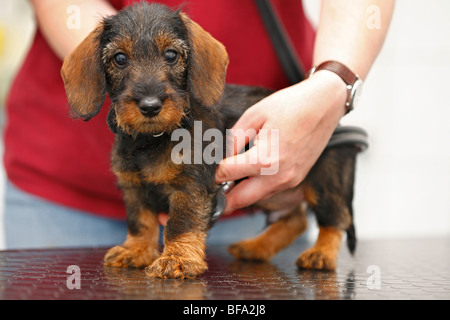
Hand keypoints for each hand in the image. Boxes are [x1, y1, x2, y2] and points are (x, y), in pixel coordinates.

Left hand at [215, 70, 346, 213]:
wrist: (325, 104)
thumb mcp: (253, 115)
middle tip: (209, 198)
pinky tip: (249, 176)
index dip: (214, 173)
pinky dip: (256, 188)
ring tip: (227, 184)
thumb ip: (234, 139)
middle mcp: (279, 176)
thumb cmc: (290, 105)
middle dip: (223, 201)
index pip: (227, 175)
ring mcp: (290, 180)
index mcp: (265, 159)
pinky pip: (270, 191)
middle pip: (241, 200)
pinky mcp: (296, 179)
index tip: (208, 171)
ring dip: (240, 195)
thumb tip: (222, 158)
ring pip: (256, 198)